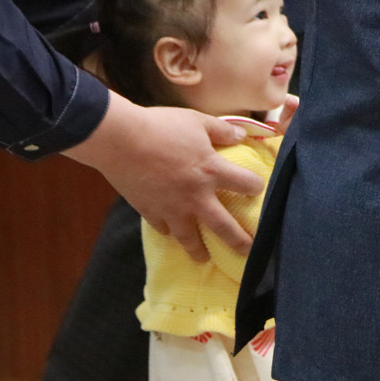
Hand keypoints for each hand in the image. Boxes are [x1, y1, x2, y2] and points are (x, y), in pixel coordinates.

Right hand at [62, 93, 263, 262]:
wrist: (121, 141)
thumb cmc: (162, 127)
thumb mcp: (198, 121)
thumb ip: (222, 130)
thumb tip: (241, 135)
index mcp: (211, 171)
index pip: (245, 184)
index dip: (256, 186)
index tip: (259, 189)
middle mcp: (195, 196)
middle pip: (223, 226)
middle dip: (238, 241)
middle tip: (248, 251)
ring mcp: (171, 208)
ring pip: (189, 238)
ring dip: (198, 250)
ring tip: (204, 259)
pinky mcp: (149, 211)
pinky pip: (161, 228)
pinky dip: (167, 231)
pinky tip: (170, 233)